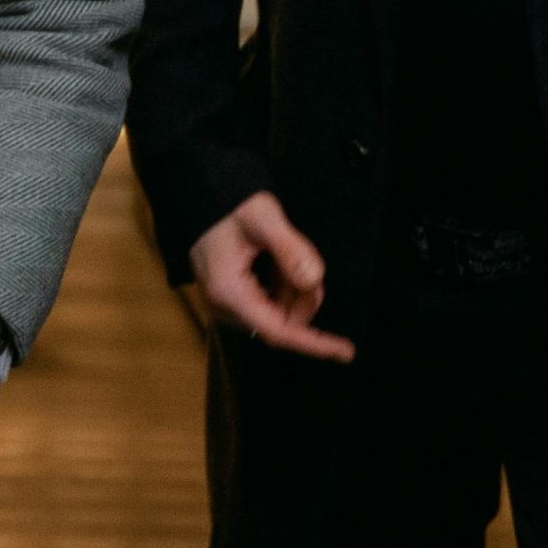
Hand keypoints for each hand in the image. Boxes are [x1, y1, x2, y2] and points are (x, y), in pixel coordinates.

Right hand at [189, 191, 354, 361]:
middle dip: (304, 298)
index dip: (314, 343)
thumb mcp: (263, 218)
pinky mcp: (231, 299)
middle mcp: (224, 307)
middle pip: (282, 322)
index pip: (278, 332)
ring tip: (285, 253)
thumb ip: (291, 250)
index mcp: (230, 292)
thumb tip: (313, 281)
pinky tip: (277, 262)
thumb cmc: (229, 203)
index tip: (345, 351)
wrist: (201, 196)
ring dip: (295, 289)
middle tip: (307, 261)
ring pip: (278, 314)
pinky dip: (284, 286)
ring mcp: (226, 305)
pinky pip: (268, 304)